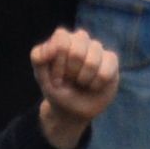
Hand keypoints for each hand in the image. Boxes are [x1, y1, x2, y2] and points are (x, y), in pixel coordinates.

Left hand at [31, 26, 120, 148]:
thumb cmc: (56, 89)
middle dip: (72, 72)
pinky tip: (94, 86)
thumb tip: (53, 47)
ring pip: (93, 61)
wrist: (72, 109)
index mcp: (62, 38)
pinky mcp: (111, 61)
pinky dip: (98, 83)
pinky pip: (107, 69)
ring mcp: (97, 49)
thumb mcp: (40, 76)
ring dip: (85, 79)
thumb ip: (38, 58)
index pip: (62, 40)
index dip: (59, 62)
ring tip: (81, 83)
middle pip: (77, 51)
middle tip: (70, 80)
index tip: (57, 78)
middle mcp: (80, 39)